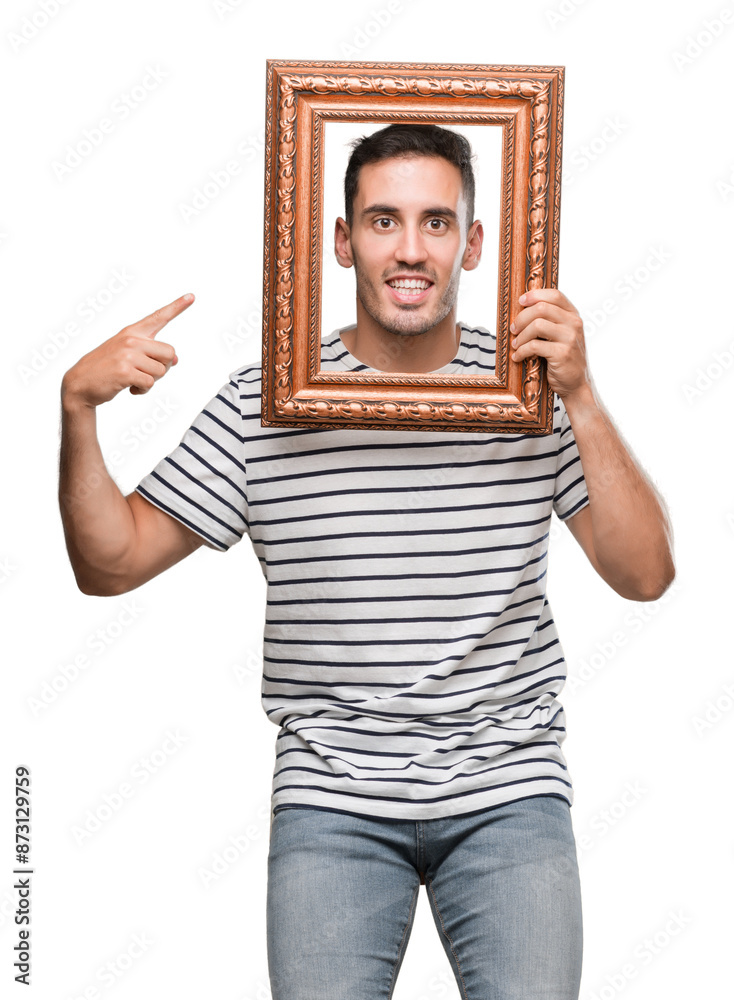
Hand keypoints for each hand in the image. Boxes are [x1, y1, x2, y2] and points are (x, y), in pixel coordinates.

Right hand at [61, 293, 193, 409]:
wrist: (80, 383)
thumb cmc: (107, 368)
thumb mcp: (127, 354)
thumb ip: (151, 352)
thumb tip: (176, 360)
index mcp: (132, 332)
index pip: (158, 317)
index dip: (177, 307)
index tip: (192, 296)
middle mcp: (131, 340)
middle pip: (170, 353)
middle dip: (164, 368)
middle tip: (146, 372)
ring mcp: (127, 355)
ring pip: (162, 371)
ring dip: (152, 381)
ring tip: (134, 380)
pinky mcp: (125, 371)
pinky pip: (150, 383)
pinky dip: (143, 390)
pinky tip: (130, 388)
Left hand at [510, 288, 589, 399]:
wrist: (576, 383)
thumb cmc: (563, 357)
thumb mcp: (561, 334)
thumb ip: (550, 320)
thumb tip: (523, 309)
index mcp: (573, 315)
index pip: (554, 295)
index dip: (535, 295)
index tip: (521, 301)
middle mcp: (574, 324)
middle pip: (542, 308)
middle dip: (522, 318)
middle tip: (513, 329)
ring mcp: (570, 338)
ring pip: (537, 325)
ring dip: (521, 335)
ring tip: (516, 344)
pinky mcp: (562, 353)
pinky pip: (534, 346)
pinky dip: (522, 351)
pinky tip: (518, 356)